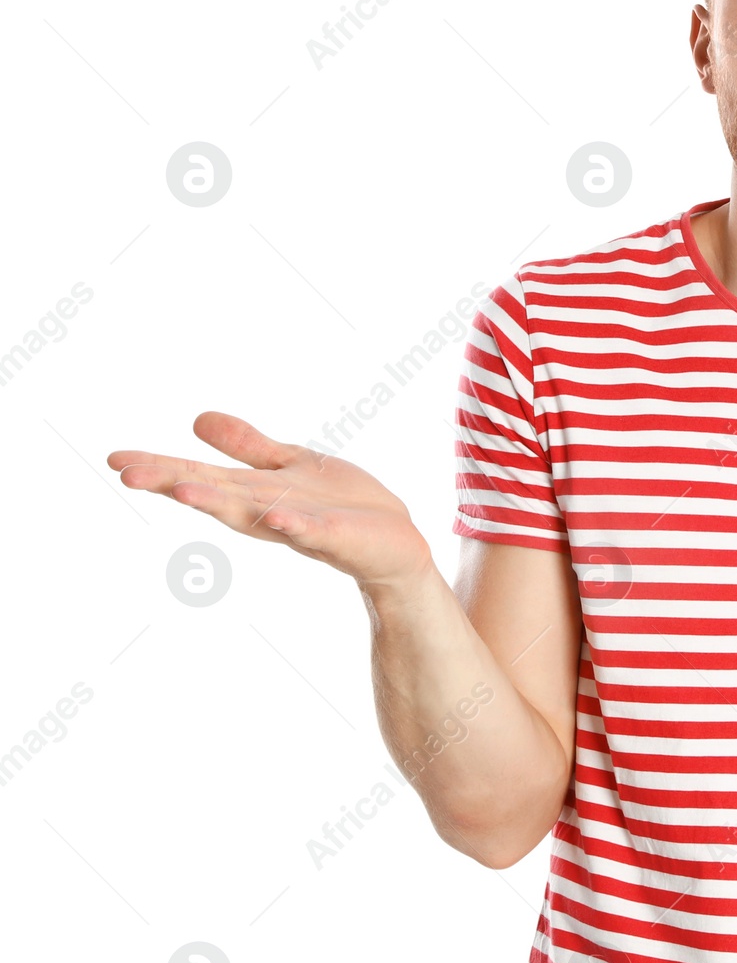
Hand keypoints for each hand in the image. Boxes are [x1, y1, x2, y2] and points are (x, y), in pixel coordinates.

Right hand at [107, 411, 433, 591]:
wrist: (395, 542)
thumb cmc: (342, 505)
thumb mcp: (291, 465)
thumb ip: (248, 448)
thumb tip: (197, 420)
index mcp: (256, 493)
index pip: (201, 476)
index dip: (160, 467)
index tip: (115, 458)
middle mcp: (269, 511)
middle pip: (215, 495)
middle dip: (172, 482)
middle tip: (127, 472)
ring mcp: (302, 525)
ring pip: (254, 514)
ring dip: (220, 503)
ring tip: (182, 489)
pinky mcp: (338, 537)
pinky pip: (313, 532)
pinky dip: (295, 526)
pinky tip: (277, 517)